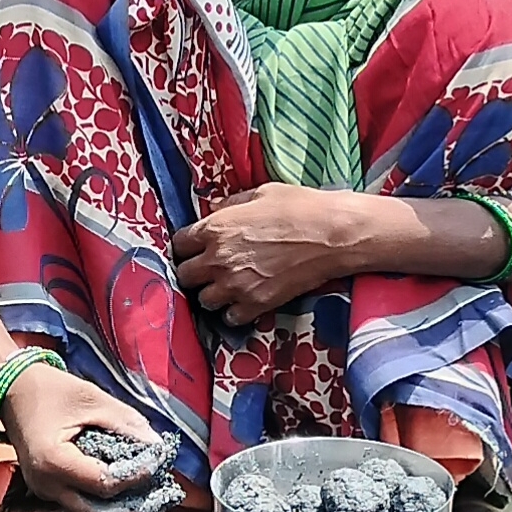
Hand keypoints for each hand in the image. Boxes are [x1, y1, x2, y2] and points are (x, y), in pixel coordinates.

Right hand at [0, 363, 159, 511]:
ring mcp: (44, 491)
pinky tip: (127, 487)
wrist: (12, 389)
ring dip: (121, 509)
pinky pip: (81, 504)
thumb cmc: (49, 390)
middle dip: (134, 509)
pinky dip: (106, 501)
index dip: (136, 476)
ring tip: (151, 494)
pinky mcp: (47, 490)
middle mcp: (46, 485)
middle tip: (163, 496)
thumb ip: (125, 422)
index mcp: (54, 462)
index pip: (105, 484)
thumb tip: (156, 445)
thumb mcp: (91, 399)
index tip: (158, 461)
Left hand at [172, 183, 347, 325]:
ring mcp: (236, 285)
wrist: (333, 235)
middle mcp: (218, 259)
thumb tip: (217, 210)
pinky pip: (230, 317)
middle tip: (209, 269)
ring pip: (204, 300)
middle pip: (185, 276)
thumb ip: (231, 205)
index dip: (186, 246)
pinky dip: (234, 311)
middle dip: (193, 272)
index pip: (178, 244)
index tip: (195, 248)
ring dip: (212, 293)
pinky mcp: (256, 304)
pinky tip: (244, 300)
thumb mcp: (260, 194)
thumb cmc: (299, 207)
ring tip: (227, 286)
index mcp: (215, 228)